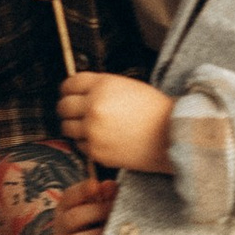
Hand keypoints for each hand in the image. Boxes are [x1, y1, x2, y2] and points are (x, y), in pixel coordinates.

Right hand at [54, 174, 114, 234]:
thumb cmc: (103, 223)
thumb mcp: (104, 206)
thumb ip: (108, 195)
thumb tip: (110, 186)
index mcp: (67, 208)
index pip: (69, 196)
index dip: (82, 191)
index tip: (97, 187)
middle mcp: (61, 228)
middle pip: (72, 219)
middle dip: (97, 213)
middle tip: (119, 211)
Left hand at [58, 71, 173, 174]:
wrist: (171, 134)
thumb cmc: (154, 111)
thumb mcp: (127, 86)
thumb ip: (101, 87)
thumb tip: (80, 92)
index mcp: (103, 86)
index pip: (69, 84)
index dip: (67, 89)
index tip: (68, 94)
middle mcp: (94, 106)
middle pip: (63, 106)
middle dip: (68, 109)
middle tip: (75, 113)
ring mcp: (93, 130)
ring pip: (67, 127)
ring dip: (75, 127)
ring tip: (90, 127)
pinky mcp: (96, 150)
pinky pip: (79, 145)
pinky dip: (86, 143)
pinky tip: (102, 139)